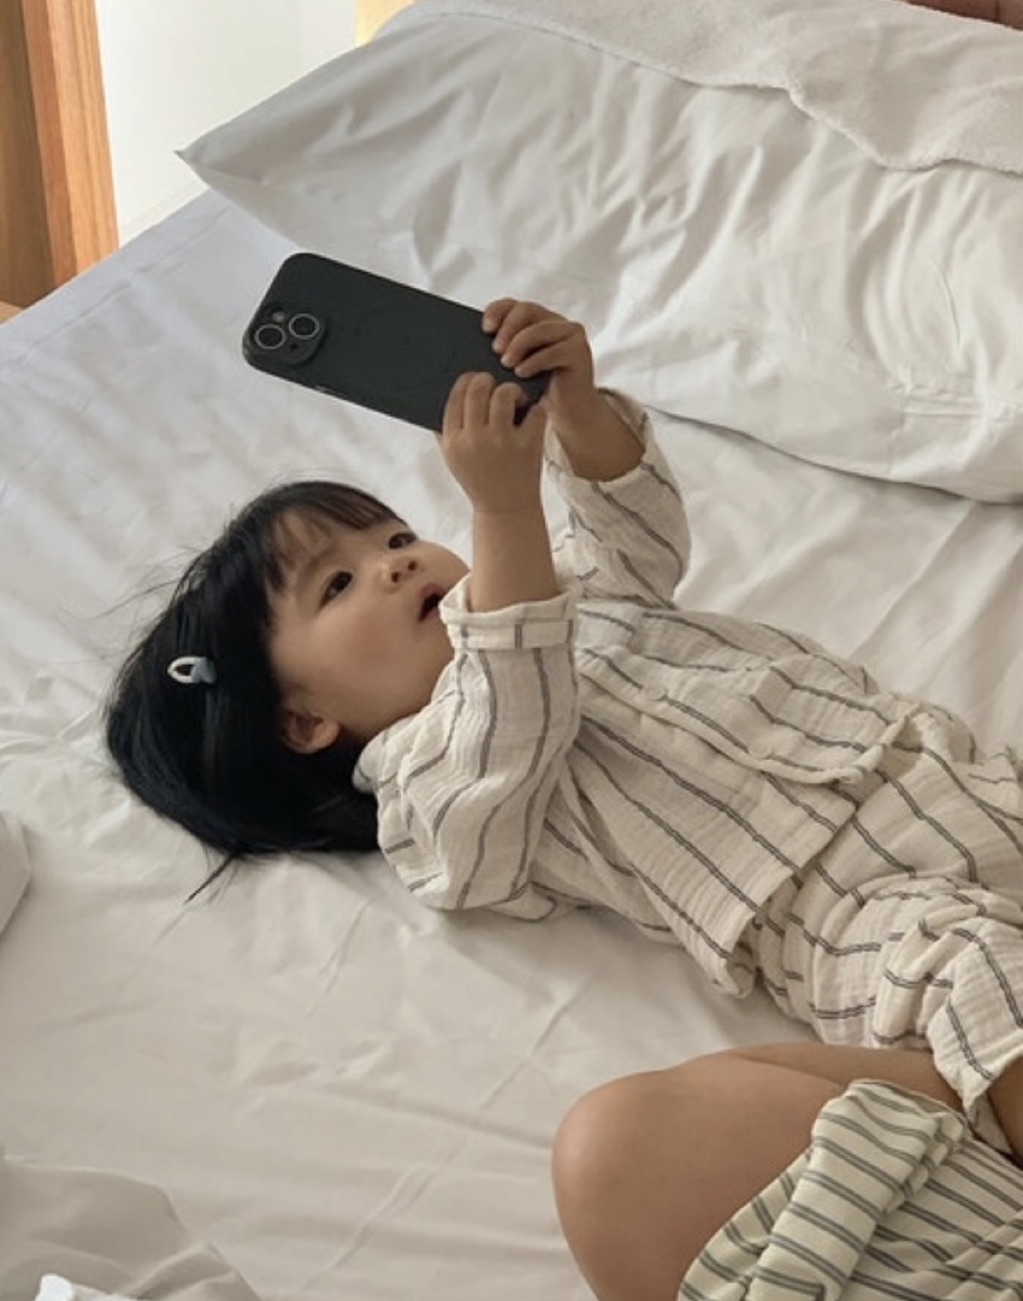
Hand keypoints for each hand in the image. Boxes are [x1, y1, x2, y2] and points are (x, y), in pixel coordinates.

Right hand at [440, 371, 546, 515]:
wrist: (505, 511)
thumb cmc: (479, 479)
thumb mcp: (454, 459)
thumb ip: (448, 429)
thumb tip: (454, 391)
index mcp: (453, 441)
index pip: (457, 393)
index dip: (469, 380)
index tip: (478, 382)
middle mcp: (474, 440)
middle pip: (479, 386)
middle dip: (490, 380)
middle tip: (498, 388)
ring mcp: (501, 442)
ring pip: (505, 392)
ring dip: (513, 390)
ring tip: (517, 400)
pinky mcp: (527, 446)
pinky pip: (535, 411)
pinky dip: (536, 410)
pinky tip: (532, 418)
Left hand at [484, 297, 641, 482]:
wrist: (567, 410)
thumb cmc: (538, 389)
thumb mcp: (515, 367)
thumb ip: (502, 353)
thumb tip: (471, 349)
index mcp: (535, 320)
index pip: (513, 304)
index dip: (497, 311)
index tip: (484, 328)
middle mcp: (554, 321)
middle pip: (526, 310)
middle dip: (507, 328)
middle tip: (495, 349)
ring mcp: (570, 334)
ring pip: (540, 329)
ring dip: (519, 345)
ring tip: (506, 363)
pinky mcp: (580, 351)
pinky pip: (555, 350)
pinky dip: (535, 361)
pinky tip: (521, 372)